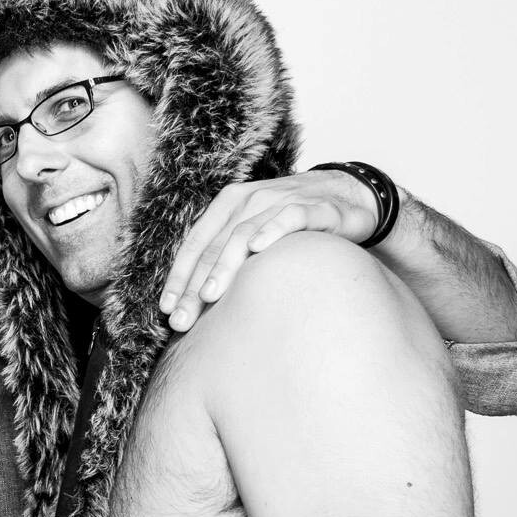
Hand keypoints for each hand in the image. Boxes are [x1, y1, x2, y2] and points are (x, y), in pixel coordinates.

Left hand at [161, 171, 378, 331]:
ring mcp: (279, 200)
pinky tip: (258, 250)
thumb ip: (227, 258)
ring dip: (224, 266)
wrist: (349, 197)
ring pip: (243, 234)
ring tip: (210, 295)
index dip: (178, 277)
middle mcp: (248, 200)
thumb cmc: (293, 224)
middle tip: (182, 319)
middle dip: (194, 286)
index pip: (195, 245)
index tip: (166, 309)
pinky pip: (288, 217)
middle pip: (214, 247)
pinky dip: (272, 231)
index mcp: (227, 206)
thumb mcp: (254, 236)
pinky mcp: (312, 206)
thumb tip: (196, 302)